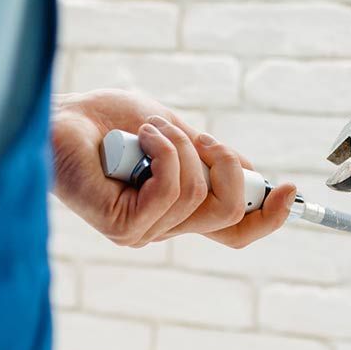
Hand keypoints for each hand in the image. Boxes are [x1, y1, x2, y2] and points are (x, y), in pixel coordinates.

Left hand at [50, 89, 295, 247]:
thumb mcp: (175, 133)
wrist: (61, 117)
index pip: (234, 232)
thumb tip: (253, 173)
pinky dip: (163, 152)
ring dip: (180, 145)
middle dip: (226, 164)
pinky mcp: (123, 226)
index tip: (289, 189)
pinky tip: (140, 139)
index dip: (268, 217)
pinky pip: (171, 189)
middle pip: (228, 214)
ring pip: (199, 194)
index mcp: (178, 210)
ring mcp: (142, 232)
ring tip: (149, 128)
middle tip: (198, 135)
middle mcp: (162, 228)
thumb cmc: (107, 122)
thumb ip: (209, 156)